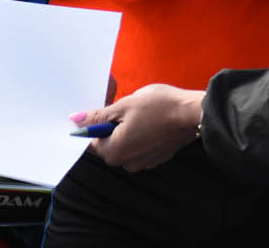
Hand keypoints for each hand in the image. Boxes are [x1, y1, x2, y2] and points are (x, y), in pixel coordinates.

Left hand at [75, 84, 202, 172]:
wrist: (192, 113)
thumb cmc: (158, 107)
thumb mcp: (124, 105)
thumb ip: (98, 115)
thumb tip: (76, 120)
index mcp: (115, 152)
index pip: (92, 141)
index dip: (95, 123)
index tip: (104, 109)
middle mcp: (127, 163)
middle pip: (109, 143)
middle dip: (113, 125)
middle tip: (125, 107)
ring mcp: (144, 162)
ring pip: (126, 144)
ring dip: (128, 129)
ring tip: (141, 112)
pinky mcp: (157, 157)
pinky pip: (141, 146)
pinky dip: (142, 134)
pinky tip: (152, 119)